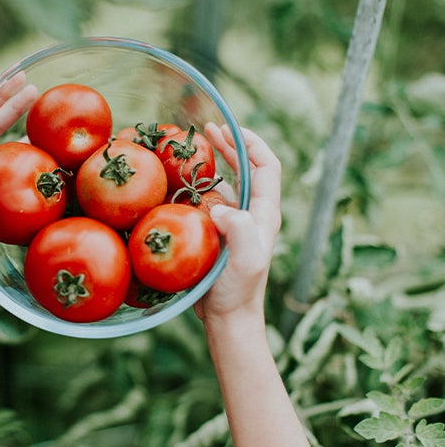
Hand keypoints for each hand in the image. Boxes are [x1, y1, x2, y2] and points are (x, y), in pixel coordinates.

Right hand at [194, 122, 281, 323]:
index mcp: (264, 213)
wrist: (228, 318)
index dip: (251, 143)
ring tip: (191, 151)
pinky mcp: (218, 234)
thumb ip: (240, 230)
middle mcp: (253, 214)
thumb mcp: (245, 260)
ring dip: (213, 163)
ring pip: (228, 183)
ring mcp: (236, 224)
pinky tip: (179, 185)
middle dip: (229, 145)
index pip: (267, 166)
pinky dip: (197, 186)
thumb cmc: (238, 291)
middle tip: (206, 129)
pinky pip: (210, 201)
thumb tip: (221, 206)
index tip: (228, 128)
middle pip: (247, 168)